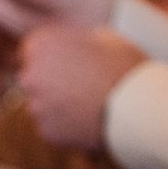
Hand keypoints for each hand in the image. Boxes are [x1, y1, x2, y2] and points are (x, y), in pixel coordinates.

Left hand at [17, 27, 148, 150]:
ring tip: (88, 102)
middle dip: (49, 80)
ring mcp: (35, 107)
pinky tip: (87, 119)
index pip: (32, 50)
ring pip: (41, 104)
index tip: (65, 60)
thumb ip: (75, 41)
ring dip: (57, 104)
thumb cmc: (123, 65)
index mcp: (41, 46)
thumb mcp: (102, 37)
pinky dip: (64, 124)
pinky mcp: (45, 131)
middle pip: (32, 78)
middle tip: (78, 83)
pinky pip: (51, 126)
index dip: (50, 55)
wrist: (137, 107)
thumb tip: (69, 45)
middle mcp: (30, 77)